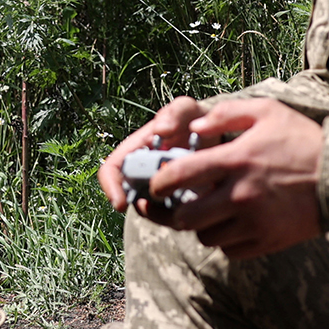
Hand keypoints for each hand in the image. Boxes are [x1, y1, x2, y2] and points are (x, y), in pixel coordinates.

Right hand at [99, 95, 205, 209]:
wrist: (218, 136)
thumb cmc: (195, 120)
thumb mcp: (187, 111)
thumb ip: (176, 113)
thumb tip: (160, 130)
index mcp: (134, 150)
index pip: (110, 171)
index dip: (110, 188)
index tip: (120, 204)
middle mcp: (141, 172)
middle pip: (132, 197)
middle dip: (146, 205)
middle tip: (169, 203)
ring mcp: (158, 189)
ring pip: (152, 212)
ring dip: (165, 214)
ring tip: (188, 203)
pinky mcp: (176, 203)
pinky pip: (172, 218)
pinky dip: (182, 215)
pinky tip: (200, 206)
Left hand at [102, 97, 324, 259]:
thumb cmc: (304, 140)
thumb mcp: (268, 112)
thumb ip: (227, 114)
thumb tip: (193, 128)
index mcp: (236, 161)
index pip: (180, 176)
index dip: (158, 182)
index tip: (155, 183)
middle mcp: (240, 195)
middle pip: (185, 217)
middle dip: (173, 211)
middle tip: (174, 203)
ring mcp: (254, 222)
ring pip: (205, 236)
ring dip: (200, 226)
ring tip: (208, 212)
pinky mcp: (267, 242)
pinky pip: (230, 250)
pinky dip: (225, 240)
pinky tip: (232, 224)